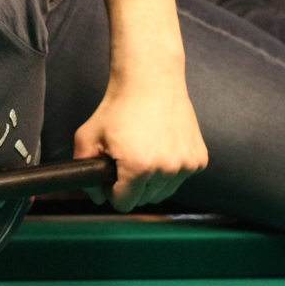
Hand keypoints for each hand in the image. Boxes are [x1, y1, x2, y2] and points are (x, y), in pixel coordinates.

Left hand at [73, 78, 208, 211]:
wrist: (151, 82)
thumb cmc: (118, 108)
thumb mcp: (87, 136)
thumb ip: (84, 170)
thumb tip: (97, 197)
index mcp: (138, 167)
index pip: (124, 204)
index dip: (113, 192)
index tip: (111, 176)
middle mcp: (166, 170)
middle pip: (144, 200)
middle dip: (131, 187)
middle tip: (125, 161)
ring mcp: (186, 165)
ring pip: (163, 192)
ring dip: (151, 182)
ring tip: (142, 154)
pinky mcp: (200, 159)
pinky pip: (180, 178)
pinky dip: (169, 171)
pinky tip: (160, 148)